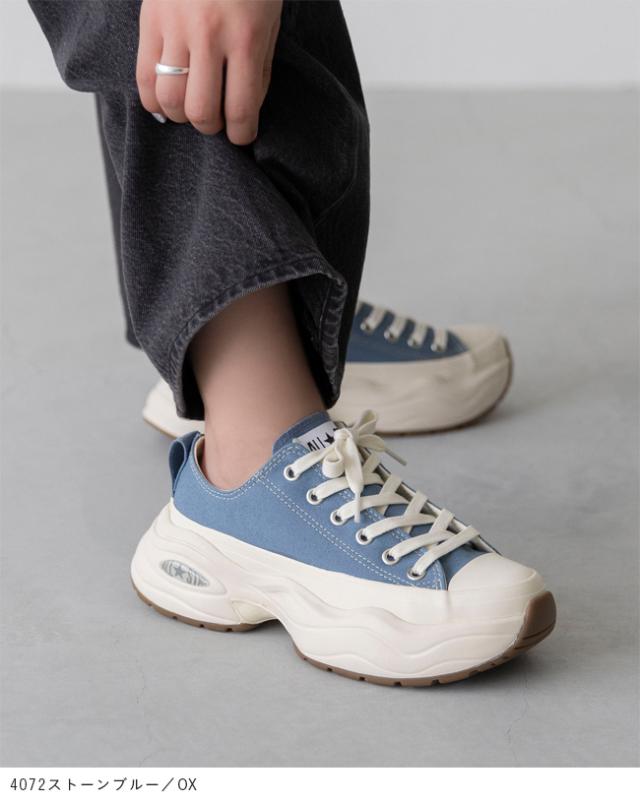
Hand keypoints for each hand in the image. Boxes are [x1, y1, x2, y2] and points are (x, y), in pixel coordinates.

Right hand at [136, 0, 281, 143]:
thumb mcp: (268, 24)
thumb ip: (258, 69)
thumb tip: (243, 113)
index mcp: (245, 38)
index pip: (240, 110)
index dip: (242, 135)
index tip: (241, 136)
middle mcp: (209, 35)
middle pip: (200, 112)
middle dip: (210, 128)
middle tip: (216, 122)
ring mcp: (175, 27)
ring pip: (169, 100)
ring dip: (180, 116)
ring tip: (190, 110)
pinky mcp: (150, 20)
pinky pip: (144, 77)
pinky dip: (154, 100)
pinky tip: (165, 102)